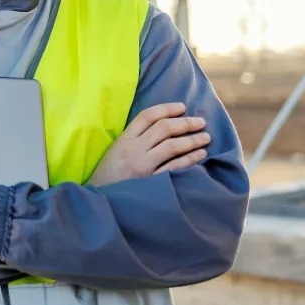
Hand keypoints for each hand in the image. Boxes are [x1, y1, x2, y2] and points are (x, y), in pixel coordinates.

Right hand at [87, 103, 209, 186]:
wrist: (99, 198)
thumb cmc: (109, 173)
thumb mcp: (117, 149)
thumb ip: (136, 138)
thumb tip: (164, 127)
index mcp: (124, 138)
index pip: (148, 116)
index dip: (167, 108)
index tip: (183, 107)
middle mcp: (133, 149)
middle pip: (164, 128)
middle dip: (185, 123)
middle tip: (201, 122)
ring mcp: (142, 165)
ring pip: (172, 146)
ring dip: (192, 140)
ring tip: (206, 137)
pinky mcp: (150, 181)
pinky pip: (174, 167)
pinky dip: (189, 159)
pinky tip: (200, 155)